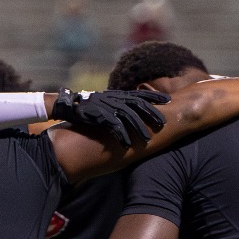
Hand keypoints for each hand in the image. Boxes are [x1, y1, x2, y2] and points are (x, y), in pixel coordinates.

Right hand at [50, 88, 168, 148]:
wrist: (70, 105)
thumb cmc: (90, 105)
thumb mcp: (108, 101)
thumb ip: (120, 104)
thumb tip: (134, 110)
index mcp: (118, 94)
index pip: (140, 93)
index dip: (154, 96)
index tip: (168, 99)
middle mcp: (114, 98)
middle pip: (138, 104)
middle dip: (152, 113)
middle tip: (163, 123)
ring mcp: (107, 106)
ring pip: (128, 116)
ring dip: (139, 128)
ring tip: (147, 139)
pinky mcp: (99, 115)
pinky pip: (113, 126)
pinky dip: (122, 135)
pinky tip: (128, 145)